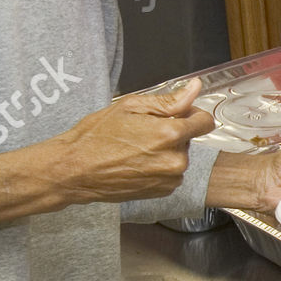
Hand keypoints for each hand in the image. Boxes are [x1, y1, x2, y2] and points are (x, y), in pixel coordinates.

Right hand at [54, 79, 213, 204]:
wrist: (75, 170)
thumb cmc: (96, 136)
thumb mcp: (131, 107)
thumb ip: (169, 100)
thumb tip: (195, 88)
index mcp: (170, 135)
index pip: (205, 121)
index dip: (192, 114)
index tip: (178, 114)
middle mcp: (175, 160)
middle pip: (189, 139)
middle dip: (172, 132)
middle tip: (142, 132)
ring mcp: (170, 179)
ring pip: (180, 156)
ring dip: (166, 151)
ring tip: (135, 149)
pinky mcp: (163, 191)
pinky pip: (171, 172)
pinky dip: (159, 166)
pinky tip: (136, 163)